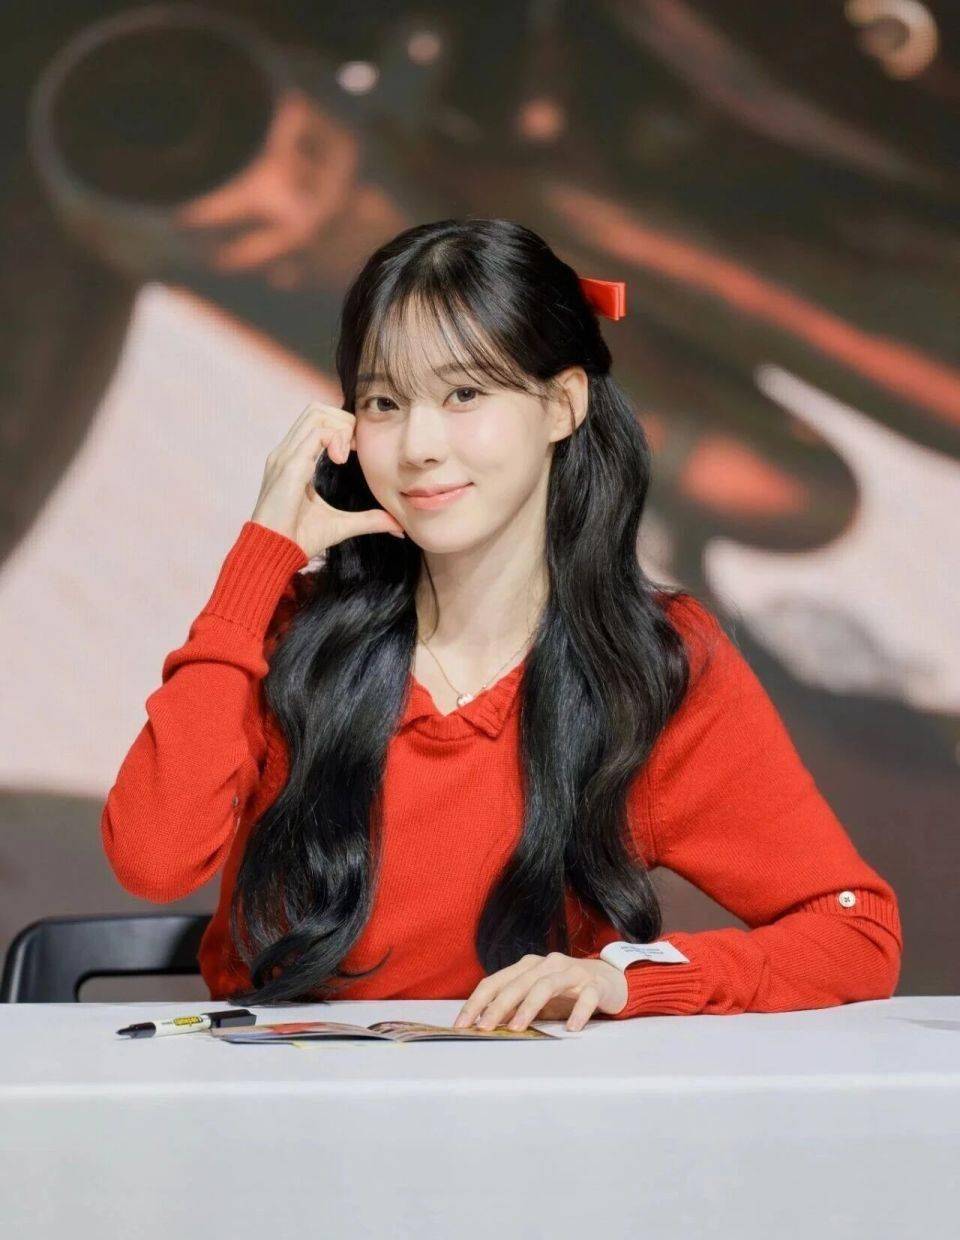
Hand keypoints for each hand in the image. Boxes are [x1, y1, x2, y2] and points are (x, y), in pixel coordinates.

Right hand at [250, 400, 404, 558]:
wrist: (274, 552)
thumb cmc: (299, 539)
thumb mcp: (342, 525)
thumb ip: (369, 520)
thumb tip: (398, 527)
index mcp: (294, 460)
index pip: (317, 420)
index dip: (342, 427)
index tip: (355, 451)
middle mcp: (286, 452)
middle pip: (317, 408)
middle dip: (343, 421)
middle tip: (354, 449)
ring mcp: (284, 456)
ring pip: (316, 413)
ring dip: (340, 427)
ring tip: (346, 454)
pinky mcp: (288, 466)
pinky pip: (315, 434)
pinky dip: (334, 439)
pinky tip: (341, 461)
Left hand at [452, 952, 627, 1032]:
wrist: (608, 979)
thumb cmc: (566, 991)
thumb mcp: (536, 997)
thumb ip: (514, 1007)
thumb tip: (484, 1027)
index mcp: (527, 967)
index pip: (495, 981)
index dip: (476, 1002)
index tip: (461, 1023)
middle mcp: (546, 964)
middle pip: (517, 983)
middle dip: (497, 1006)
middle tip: (483, 1028)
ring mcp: (571, 973)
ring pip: (546, 985)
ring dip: (528, 1006)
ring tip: (516, 1028)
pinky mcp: (594, 984)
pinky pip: (586, 997)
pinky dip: (578, 1012)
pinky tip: (571, 1028)